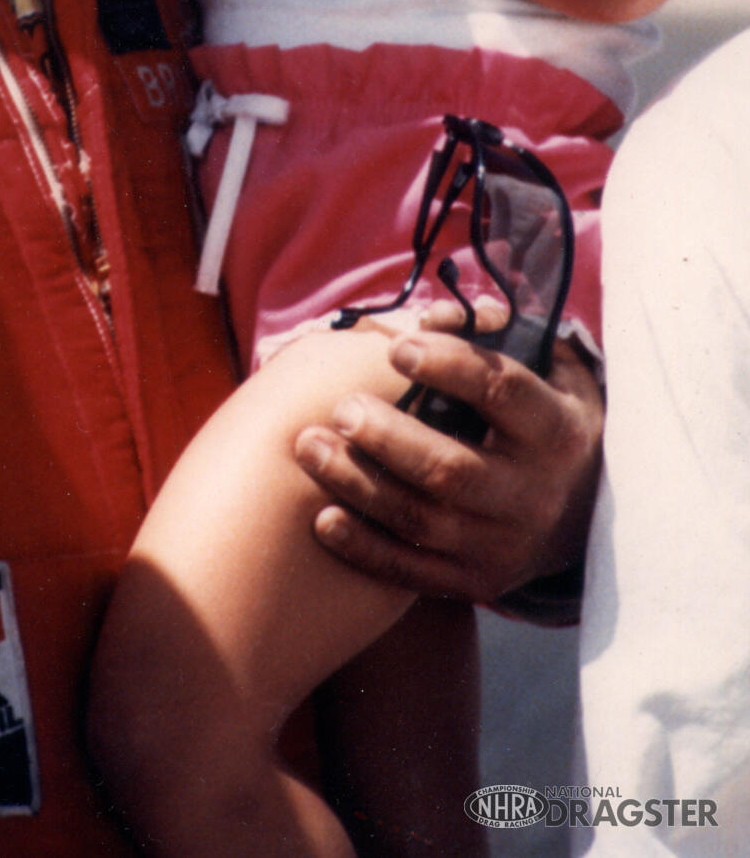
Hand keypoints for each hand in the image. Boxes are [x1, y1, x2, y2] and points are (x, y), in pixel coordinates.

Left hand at [293, 323, 602, 603]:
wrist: (588, 511)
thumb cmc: (544, 415)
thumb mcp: (546, 367)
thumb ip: (495, 332)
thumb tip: (433, 315)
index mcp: (554, 429)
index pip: (502, 393)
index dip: (448, 367)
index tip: (395, 348)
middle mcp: (533, 493)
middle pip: (452, 469)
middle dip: (388, 437)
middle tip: (341, 407)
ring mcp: (505, 544)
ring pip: (422, 520)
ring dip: (358, 485)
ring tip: (308, 447)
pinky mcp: (479, 580)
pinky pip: (414, 572)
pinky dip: (365, 549)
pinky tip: (322, 519)